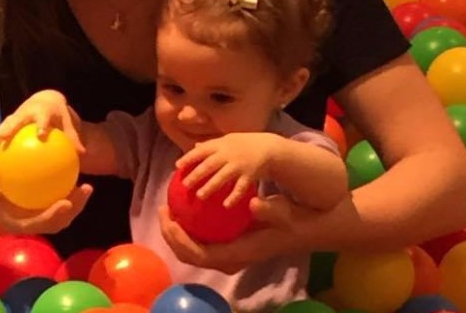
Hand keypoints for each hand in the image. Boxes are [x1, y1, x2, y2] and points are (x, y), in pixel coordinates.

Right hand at [0, 90, 84, 152]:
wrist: (46, 100)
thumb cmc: (59, 115)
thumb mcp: (67, 123)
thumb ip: (73, 138)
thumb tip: (83, 155)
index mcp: (44, 111)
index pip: (43, 117)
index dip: (41, 124)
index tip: (40, 135)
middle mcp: (28, 111)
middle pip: (17, 119)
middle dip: (9, 128)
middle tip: (2, 138)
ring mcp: (17, 115)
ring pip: (6, 123)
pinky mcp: (11, 120)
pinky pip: (4, 130)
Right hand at [0, 150, 92, 234]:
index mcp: (12, 221)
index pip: (36, 224)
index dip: (53, 217)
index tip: (66, 202)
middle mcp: (26, 221)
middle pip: (55, 223)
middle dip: (73, 210)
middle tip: (85, 189)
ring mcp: (34, 215)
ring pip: (60, 215)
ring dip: (76, 203)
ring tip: (87, 185)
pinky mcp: (38, 205)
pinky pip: (56, 199)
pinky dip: (68, 191)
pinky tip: (75, 173)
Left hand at [158, 195, 313, 273]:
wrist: (302, 231)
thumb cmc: (292, 222)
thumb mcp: (284, 214)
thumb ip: (270, 210)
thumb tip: (253, 203)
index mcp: (238, 255)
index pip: (200, 254)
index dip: (179, 239)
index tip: (170, 218)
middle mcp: (229, 261)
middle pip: (189, 255)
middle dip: (170, 236)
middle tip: (163, 210)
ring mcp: (227, 256)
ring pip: (191, 251)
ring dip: (175, 234)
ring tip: (168, 209)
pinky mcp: (227, 248)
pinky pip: (200, 242)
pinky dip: (187, 230)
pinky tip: (183, 209)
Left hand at [175, 133, 279, 207]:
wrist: (269, 147)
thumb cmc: (244, 145)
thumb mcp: (228, 140)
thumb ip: (212, 146)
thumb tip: (195, 147)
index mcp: (221, 144)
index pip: (202, 150)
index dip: (189, 157)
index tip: (177, 166)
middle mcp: (229, 153)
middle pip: (210, 164)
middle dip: (196, 174)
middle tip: (185, 185)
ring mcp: (239, 164)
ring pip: (223, 177)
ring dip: (211, 186)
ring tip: (200, 196)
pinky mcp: (250, 175)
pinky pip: (241, 187)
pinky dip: (233, 196)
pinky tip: (226, 205)